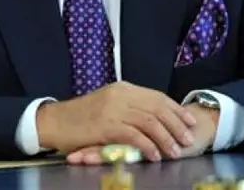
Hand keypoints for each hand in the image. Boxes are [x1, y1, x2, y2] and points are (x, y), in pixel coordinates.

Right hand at [36, 81, 197, 162]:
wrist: (54, 121)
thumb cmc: (80, 116)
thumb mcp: (107, 103)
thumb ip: (127, 106)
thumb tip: (151, 116)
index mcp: (123, 88)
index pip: (157, 97)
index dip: (175, 109)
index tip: (189, 121)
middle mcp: (121, 95)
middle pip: (157, 108)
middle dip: (176, 124)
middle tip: (188, 138)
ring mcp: (113, 109)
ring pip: (149, 122)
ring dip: (165, 138)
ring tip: (175, 151)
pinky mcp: (106, 125)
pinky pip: (134, 135)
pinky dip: (148, 146)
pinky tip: (155, 155)